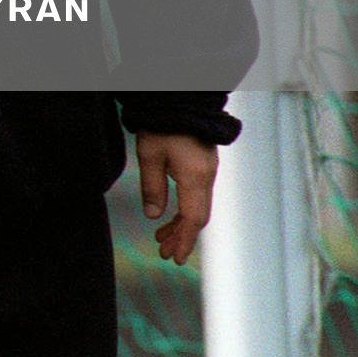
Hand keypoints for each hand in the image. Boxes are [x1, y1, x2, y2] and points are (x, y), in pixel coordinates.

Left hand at [135, 131, 218, 265]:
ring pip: (198, 205)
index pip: (193, 218)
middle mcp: (207, 177)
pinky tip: (170, 214)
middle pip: (198, 215)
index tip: (175, 257)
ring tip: (162, 236)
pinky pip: (197, 194)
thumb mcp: (149, 155)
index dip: (184, 240)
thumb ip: (152, 187)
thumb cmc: (163, 124)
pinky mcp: (203, 163)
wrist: (180, 99)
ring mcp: (207, 170)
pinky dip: (184, 208)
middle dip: (182, 236)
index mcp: (196, 177)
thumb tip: (154, 216)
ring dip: (181, 223)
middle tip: (164, 252)